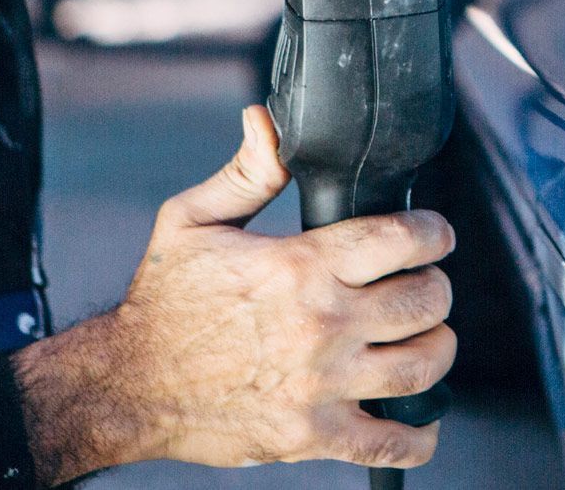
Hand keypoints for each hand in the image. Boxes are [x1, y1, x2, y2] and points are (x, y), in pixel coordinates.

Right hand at [14, 106, 455, 482]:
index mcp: (300, 266)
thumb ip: (247, 170)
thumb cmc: (162, 302)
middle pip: (424, 302)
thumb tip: (268, 120)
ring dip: (437, 348)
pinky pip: (391, 443)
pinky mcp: (311, 435)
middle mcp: (320, 324)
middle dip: (436, 287)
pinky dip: (419, 435)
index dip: (434, 233)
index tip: (435, 235)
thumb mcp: (193, 220)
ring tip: (426, 336)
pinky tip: (420, 417)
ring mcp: (320, 384)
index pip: (401, 240)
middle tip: (425, 284)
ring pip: (422, 367)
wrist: (127, 385)